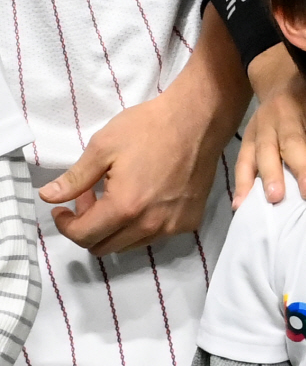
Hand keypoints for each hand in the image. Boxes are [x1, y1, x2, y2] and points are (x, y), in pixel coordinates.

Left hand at [40, 7, 248, 255]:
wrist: (199, 118)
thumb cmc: (150, 127)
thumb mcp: (104, 146)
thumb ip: (74, 178)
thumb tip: (47, 197)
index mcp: (125, 207)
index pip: (83, 236)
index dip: (65, 225)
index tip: (61, 209)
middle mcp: (149, 225)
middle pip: (103, 247)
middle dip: (88, 226)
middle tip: (88, 197)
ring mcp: (172, 226)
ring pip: (128, 245)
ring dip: (114, 228)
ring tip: (115, 195)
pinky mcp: (189, 221)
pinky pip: (155, 236)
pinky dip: (140, 225)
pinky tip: (143, 196)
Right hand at [236, 43, 305, 206]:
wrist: (280, 79)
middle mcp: (284, 112)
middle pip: (292, 140)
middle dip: (301, 166)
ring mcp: (262, 124)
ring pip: (265, 151)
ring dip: (270, 175)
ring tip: (275, 198)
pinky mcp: (247, 137)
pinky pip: (243, 161)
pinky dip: (242, 183)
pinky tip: (241, 203)